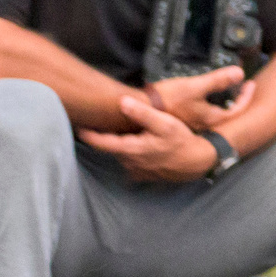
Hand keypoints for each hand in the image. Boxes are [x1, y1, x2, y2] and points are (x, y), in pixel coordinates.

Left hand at [76, 89, 217, 184]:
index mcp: (131, 149)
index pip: (101, 143)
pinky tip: (139, 146)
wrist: (198, 161)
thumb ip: (143, 113)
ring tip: (124, 133)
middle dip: (107, 137)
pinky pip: (130, 163)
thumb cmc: (181, 140)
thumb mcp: (165, 123)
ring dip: (120, 145)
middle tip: (103, 122)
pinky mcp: (143, 175)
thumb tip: (122, 102)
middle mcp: (129, 162)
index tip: (78, 125)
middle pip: (111, 147)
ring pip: (120, 154)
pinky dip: (130, 154)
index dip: (88, 135)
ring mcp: (135, 170)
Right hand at [145, 67, 252, 130]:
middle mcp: (205, 126)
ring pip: (215, 116)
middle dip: (238, 101)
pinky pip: (203, 116)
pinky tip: (204, 98)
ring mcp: (194, 126)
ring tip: (226, 92)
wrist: (140, 110)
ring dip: (223, 104)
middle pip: (229, 115)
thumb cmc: (168, 99)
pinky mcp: (183, 122)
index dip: (247, 96)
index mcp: (212, 119)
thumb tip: (240, 72)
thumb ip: (218, 80)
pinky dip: (209, 106)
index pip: (238, 110)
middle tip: (242, 88)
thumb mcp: (195, 86)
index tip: (250, 83)